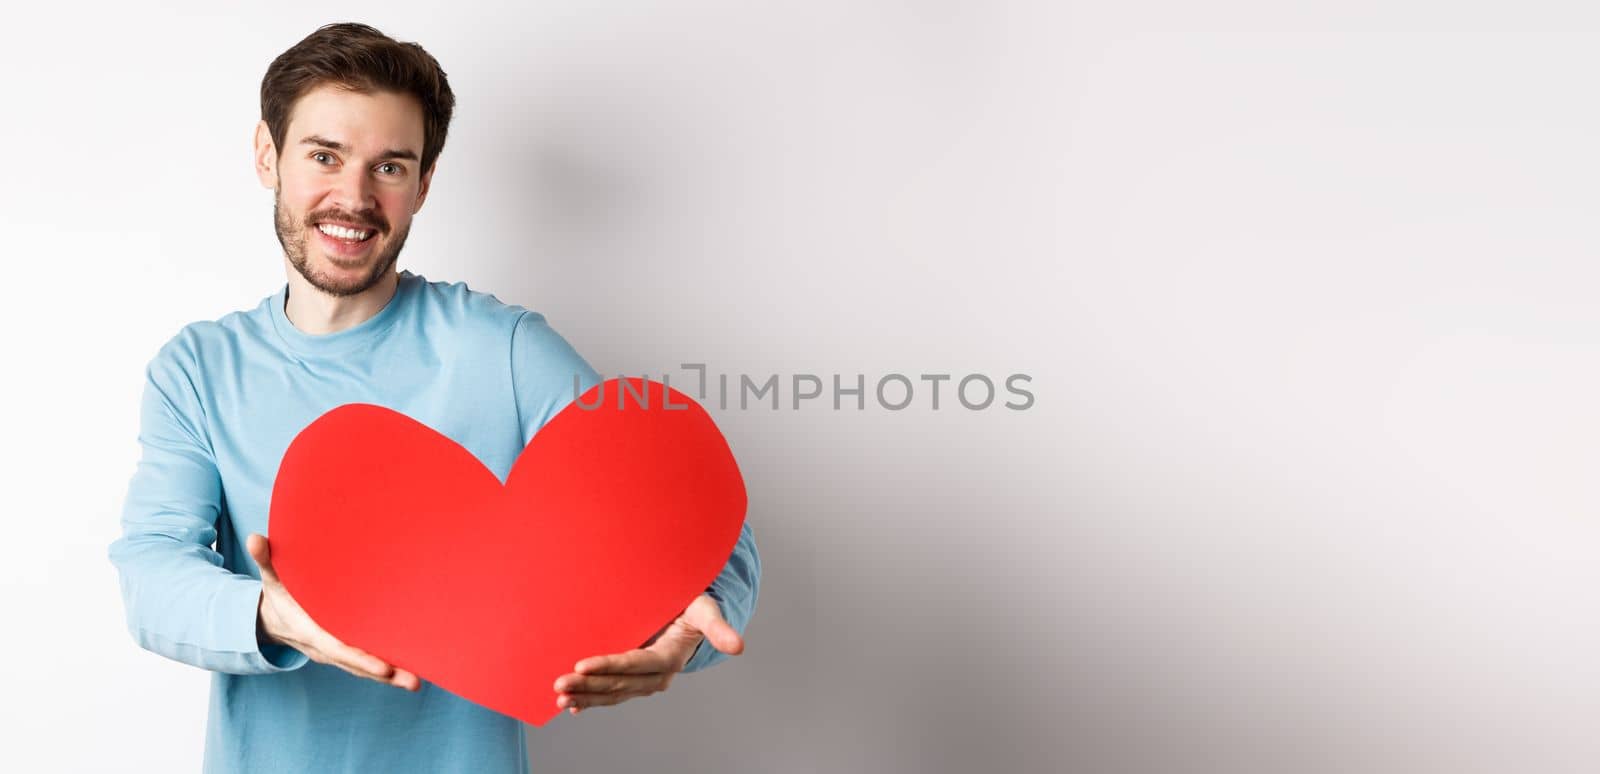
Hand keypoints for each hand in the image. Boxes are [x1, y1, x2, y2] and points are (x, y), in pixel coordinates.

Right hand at [247, 533, 419, 691]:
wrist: (268, 620)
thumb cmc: (276, 595)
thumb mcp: (270, 577)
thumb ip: (266, 559)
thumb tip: (254, 538)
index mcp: (308, 630)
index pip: (337, 648)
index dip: (360, 658)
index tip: (383, 667)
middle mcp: (322, 647)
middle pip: (356, 665)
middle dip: (384, 674)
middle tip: (413, 682)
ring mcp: (333, 653)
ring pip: (362, 669)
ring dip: (390, 677)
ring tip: (416, 683)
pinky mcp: (342, 652)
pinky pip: (364, 664)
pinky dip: (386, 672)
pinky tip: (409, 676)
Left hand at [552, 593, 742, 714]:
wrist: (690, 614)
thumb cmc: (695, 606)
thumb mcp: (707, 610)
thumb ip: (718, 627)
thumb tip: (739, 647)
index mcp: (670, 658)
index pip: (636, 665)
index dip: (610, 667)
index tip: (582, 666)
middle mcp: (656, 675)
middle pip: (619, 683)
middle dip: (588, 686)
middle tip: (559, 684)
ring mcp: (643, 679)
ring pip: (612, 692)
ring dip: (586, 697)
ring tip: (560, 698)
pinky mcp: (633, 678)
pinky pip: (612, 692)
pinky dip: (591, 701)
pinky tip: (572, 707)